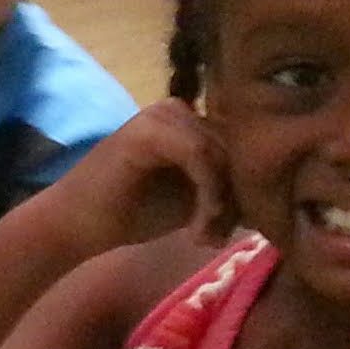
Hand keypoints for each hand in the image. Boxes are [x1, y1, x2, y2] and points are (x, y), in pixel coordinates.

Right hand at [34, 101, 229, 259]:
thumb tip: (273, 197)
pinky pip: (199, 156)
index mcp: (190, 121)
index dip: (243, 187)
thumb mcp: (193, 202)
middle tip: (214, 239)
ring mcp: (162, 114)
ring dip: (220, 201)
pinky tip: (194, 227)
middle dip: (233, 200)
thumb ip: (227, 191)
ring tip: (204, 236)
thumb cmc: (130, 213)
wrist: (76, 224)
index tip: (228, 231)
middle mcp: (179, 109)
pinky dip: (207, 194)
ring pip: (222, 153)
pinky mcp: (148, 130)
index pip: (239, 144)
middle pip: (235, 148)